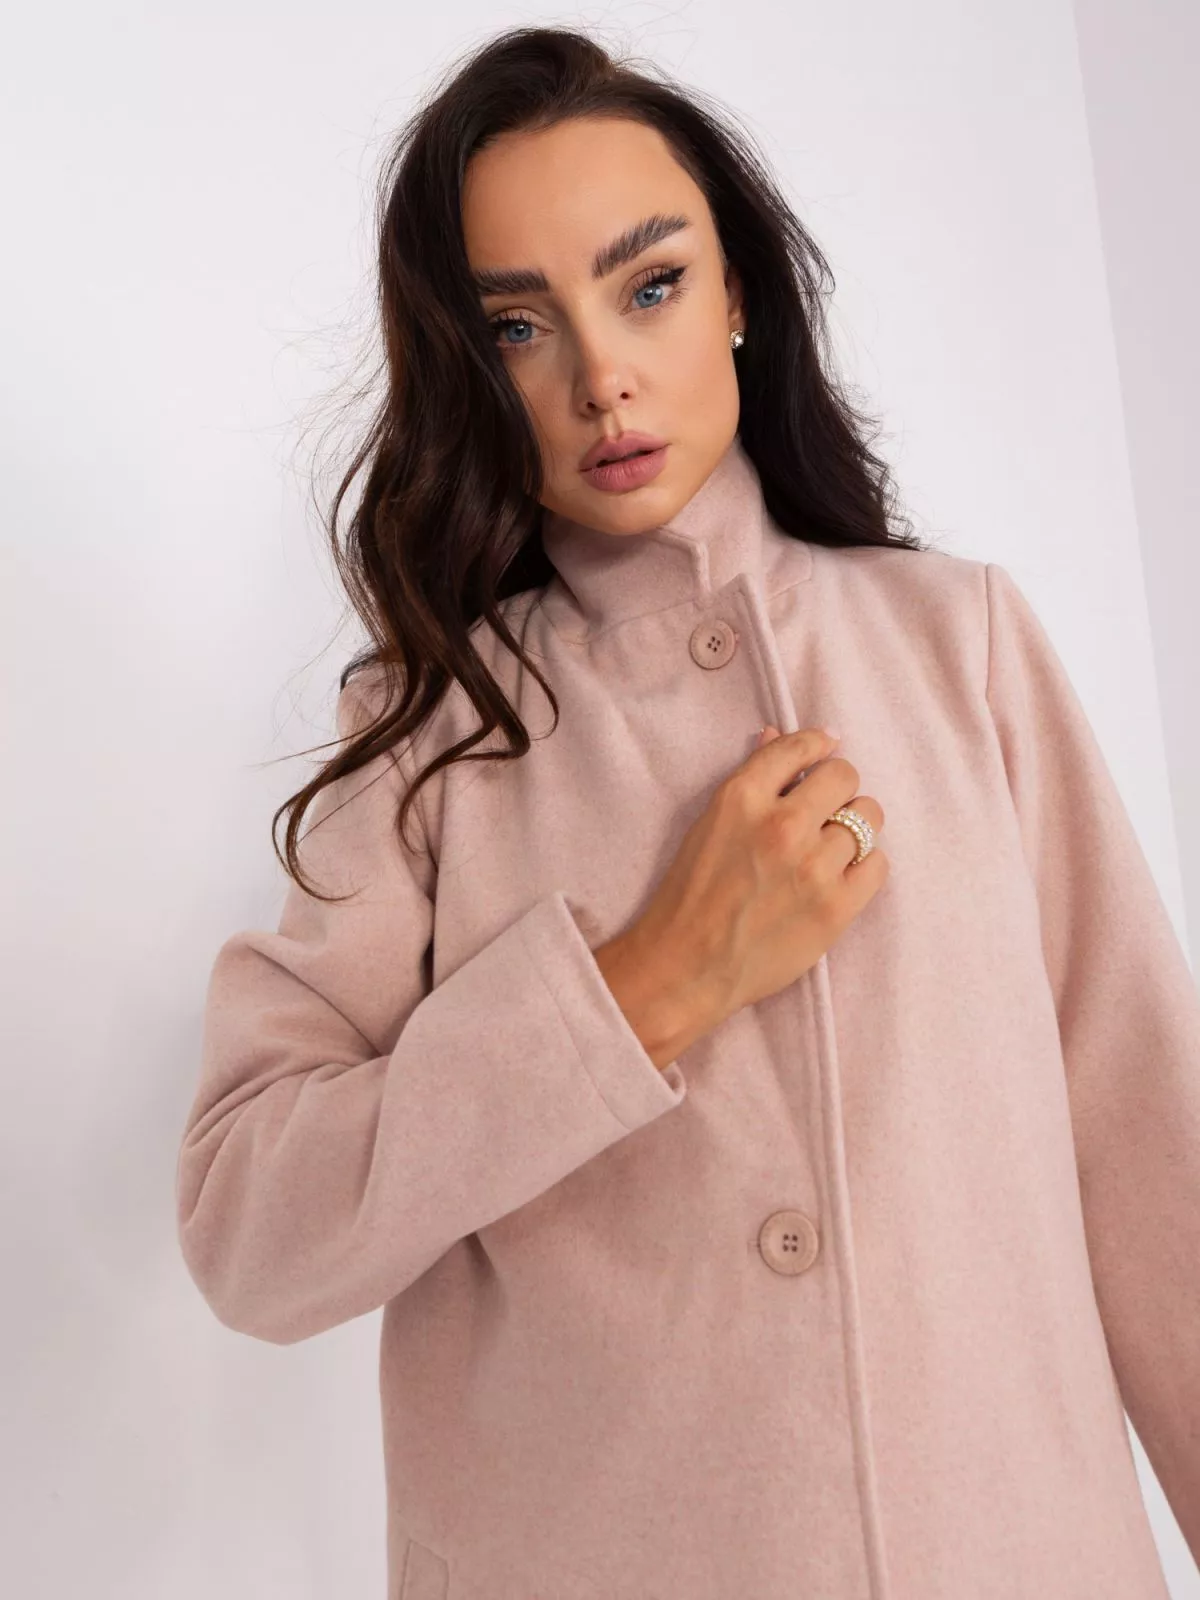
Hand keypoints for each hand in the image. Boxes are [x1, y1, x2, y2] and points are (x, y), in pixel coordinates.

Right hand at [607, 727, 887, 1046]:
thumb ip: (751, 779)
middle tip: (823, 812)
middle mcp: (781, 825)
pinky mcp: (836, 907)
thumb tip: (778, 736)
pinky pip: (878, 864)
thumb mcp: (710, 823)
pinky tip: (839, 877)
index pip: (800, 747)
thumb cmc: (691, 894)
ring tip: (829, 849)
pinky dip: (863, 866)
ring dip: (852, 828)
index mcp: (742, 798)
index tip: (826, 749)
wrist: (686, 966)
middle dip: (837, 789)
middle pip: (845, 777)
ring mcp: (813, 867)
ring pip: (869, 818)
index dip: (818, 744)